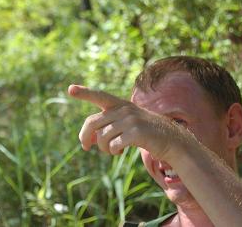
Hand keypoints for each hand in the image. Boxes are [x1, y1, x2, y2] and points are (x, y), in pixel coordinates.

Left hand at [68, 84, 190, 160]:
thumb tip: (87, 140)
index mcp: (119, 105)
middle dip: (85, 136)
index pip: (99, 96)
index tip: (70, 89)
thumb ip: (106, 128)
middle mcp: (124, 109)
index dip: (84, 93)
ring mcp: (131, 119)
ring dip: (104, 148)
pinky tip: (120, 151)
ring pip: (102, 137)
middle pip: (92, 122)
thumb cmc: (144, 133)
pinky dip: (113, 151)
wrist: (172, 140)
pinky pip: (114, 144)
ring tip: (112, 150)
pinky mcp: (137, 132)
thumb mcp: (125, 126)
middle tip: (85, 146)